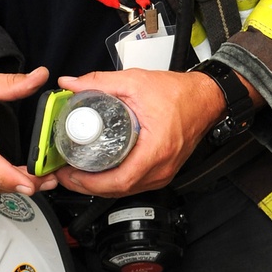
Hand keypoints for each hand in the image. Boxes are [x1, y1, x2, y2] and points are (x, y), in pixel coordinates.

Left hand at [54, 67, 247, 195]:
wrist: (205, 98)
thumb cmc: (180, 94)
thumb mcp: (135, 82)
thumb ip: (100, 82)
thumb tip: (71, 84)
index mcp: (156, 150)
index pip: (120, 180)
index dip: (90, 183)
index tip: (71, 174)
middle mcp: (161, 167)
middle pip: (119, 190)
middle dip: (88, 186)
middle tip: (66, 174)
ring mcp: (164, 172)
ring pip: (126, 189)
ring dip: (100, 186)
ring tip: (78, 174)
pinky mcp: (163, 170)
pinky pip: (136, 183)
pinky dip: (115, 181)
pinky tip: (101, 173)